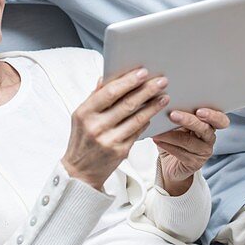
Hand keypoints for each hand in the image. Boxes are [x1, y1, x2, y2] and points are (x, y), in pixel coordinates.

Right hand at [63, 68, 169, 190]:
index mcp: (85, 113)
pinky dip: (146, 121)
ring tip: (164, 96)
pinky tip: (154, 113)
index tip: (142, 72)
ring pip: (137, 118)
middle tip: (161, 81)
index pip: (109, 92)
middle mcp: (96, 126)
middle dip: (147, 90)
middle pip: (127, 104)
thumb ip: (94, 96)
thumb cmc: (82, 140)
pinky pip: (138, 132)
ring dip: (153, 106)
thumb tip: (106, 77)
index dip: (128, 81)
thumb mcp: (81, 116)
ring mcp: (109, 140)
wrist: (80, 171)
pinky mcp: (120, 151)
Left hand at [153, 108, 229, 194]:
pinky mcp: (194, 163)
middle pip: (204, 128)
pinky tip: (157, 140)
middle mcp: (209, 138)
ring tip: (158, 131)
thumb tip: (166, 103)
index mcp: (209, 124)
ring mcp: (203, 152)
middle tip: (173, 115)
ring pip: (189, 142)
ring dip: (171, 135)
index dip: (213, 115)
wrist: (171, 163)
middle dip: (189, 121)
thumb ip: (178, 114)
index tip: (199, 111)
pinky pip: (181, 153)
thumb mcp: (177, 124)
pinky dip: (167, 146)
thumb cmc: (174, 137)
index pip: (220, 120)